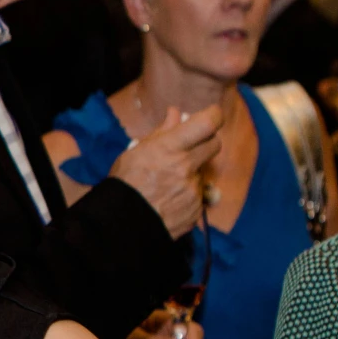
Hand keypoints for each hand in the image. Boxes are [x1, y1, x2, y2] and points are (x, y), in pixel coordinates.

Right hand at [108, 105, 223, 237]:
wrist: (122, 224)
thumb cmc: (125, 184)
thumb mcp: (137, 152)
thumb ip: (161, 133)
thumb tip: (176, 114)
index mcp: (170, 148)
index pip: (207, 123)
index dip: (213, 116)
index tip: (210, 115)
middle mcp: (186, 167)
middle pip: (214, 145)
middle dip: (206, 141)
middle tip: (191, 146)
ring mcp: (194, 190)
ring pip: (202, 172)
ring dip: (191, 173)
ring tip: (167, 183)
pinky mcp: (197, 210)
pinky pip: (198, 196)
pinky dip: (187, 195)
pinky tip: (169, 200)